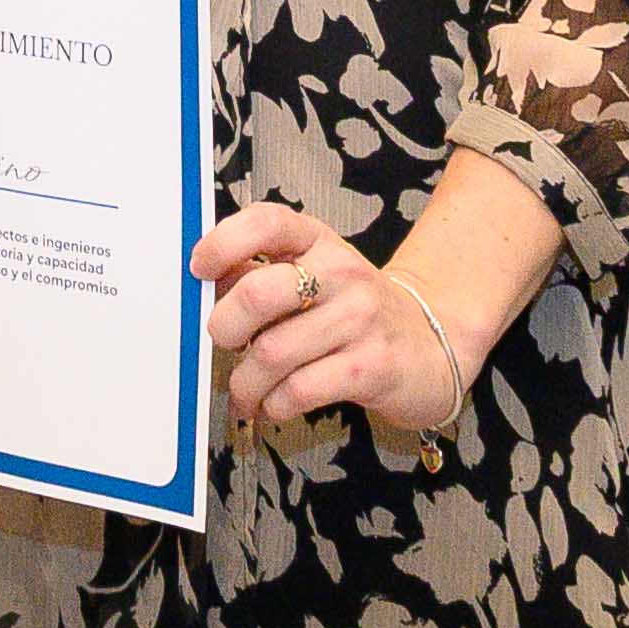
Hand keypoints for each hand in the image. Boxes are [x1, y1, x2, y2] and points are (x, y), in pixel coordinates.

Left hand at [193, 204, 470, 435]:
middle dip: (224, 329)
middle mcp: (341, 272)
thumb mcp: (312, 276)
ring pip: (272, 353)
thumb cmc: (353, 312)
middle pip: (257, 294)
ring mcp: (360, 319)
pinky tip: (275, 405)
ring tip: (245, 392)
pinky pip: (299, 390)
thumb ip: (260, 274)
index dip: (223, 242)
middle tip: (225, 345)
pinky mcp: (371, 367)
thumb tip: (205, 287)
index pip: (266, 222)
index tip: (198, 269)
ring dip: (246, 383)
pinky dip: (274, 405)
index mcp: (318, 240)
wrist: (430, 346)